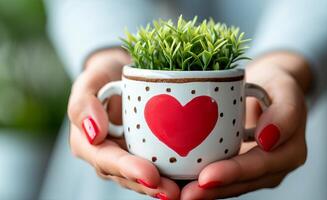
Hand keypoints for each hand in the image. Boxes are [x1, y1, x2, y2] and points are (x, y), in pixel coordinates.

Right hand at [68, 48, 179, 199]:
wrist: (122, 74)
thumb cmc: (103, 76)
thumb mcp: (88, 81)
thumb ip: (83, 104)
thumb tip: (94, 133)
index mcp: (90, 144)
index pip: (107, 161)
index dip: (128, 170)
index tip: (151, 175)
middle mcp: (111, 156)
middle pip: (129, 177)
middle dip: (150, 187)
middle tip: (173, 192)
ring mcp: (131, 156)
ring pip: (146, 178)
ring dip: (164, 187)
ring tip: (186, 192)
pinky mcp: (150, 152)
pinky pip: (162, 166)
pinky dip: (176, 174)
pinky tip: (194, 178)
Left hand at [180, 52, 311, 199]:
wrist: (268, 87)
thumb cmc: (276, 85)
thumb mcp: (286, 88)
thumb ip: (284, 113)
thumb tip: (266, 139)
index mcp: (289, 152)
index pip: (259, 166)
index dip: (232, 173)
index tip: (206, 177)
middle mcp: (270, 169)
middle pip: (239, 184)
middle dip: (211, 191)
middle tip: (185, 194)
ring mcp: (251, 171)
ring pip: (226, 187)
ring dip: (201, 192)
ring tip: (174, 193)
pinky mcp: (234, 166)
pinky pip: (218, 178)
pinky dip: (196, 181)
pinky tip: (176, 182)